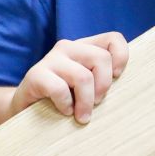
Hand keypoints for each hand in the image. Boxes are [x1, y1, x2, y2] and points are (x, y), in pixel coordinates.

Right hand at [10, 32, 129, 122]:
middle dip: (104, 86)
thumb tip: (129, 88)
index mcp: (84, 47)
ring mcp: (51, 59)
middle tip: (97, 104)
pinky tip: (64, 111)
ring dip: (86, 103)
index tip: (117, 79)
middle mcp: (68, 47)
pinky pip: (60, 89)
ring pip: (83, 77)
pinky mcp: (36, 75)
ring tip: (82, 116)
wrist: (25, 109)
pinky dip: (66, 105)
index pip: (113, 39)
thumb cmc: (65, 100)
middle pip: (101, 59)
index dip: (121, 58)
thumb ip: (103, 80)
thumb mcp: (88, 88)